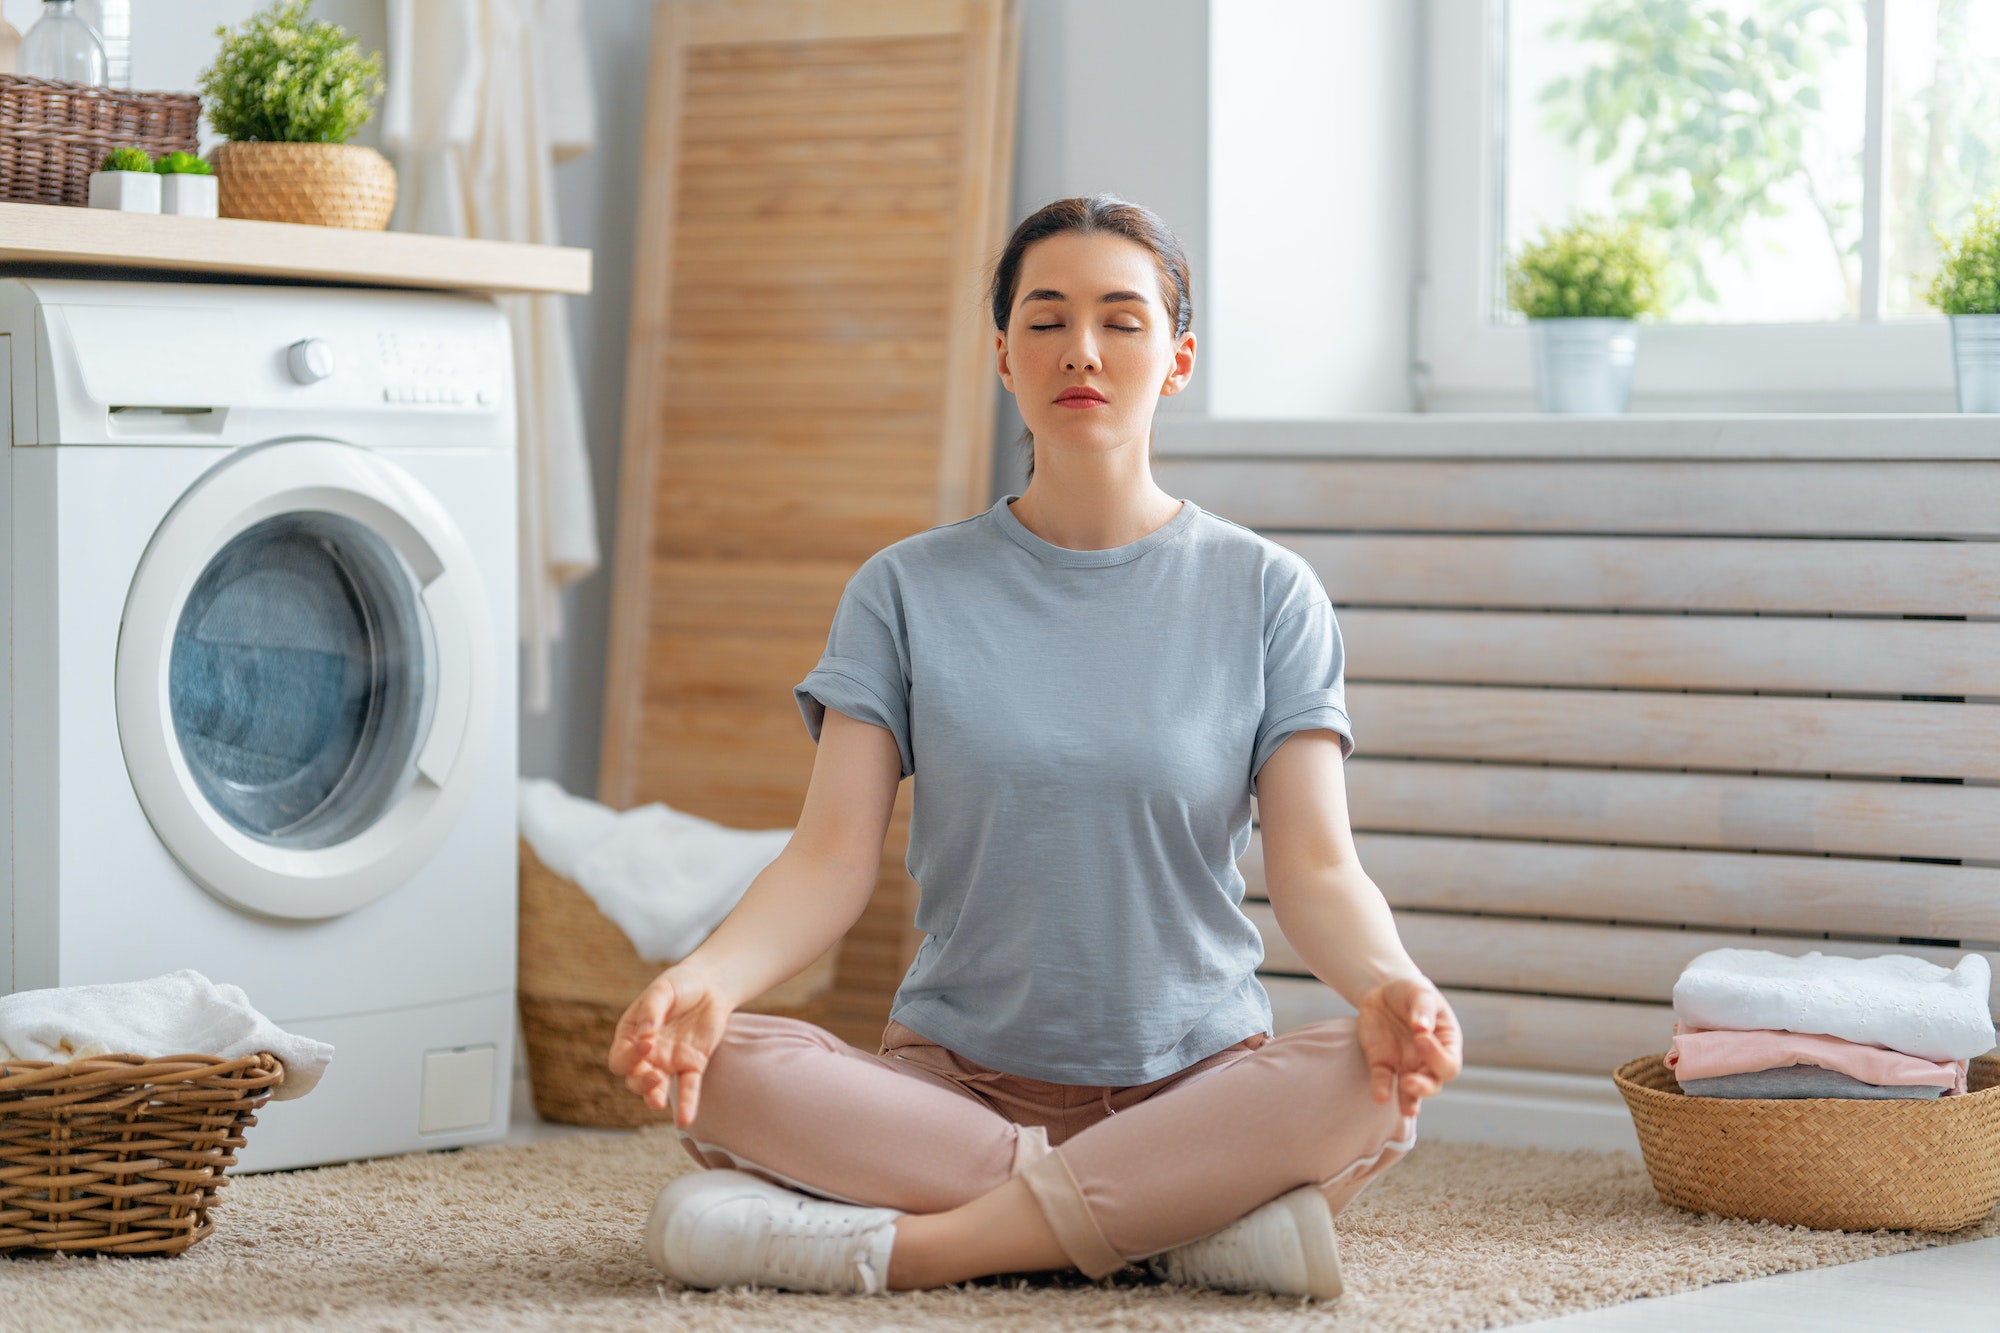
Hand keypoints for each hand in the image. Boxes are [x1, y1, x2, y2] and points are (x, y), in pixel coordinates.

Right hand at [607, 965, 734, 1127]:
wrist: (711, 985)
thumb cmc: (680, 985)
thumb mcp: (663, 989)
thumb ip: (652, 1008)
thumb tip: (645, 1031)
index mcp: (631, 1034)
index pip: (620, 1057)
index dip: (629, 1057)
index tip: (647, 1043)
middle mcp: (647, 1054)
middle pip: (633, 1078)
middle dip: (640, 1082)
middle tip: (655, 1075)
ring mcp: (669, 1062)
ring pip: (655, 1089)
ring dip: (654, 1096)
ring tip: (657, 1102)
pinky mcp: (693, 1065)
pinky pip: (688, 1089)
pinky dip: (686, 1104)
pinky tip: (685, 1121)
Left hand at [1355, 976, 1461, 1116]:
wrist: (1384, 992)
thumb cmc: (1411, 993)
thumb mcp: (1420, 993)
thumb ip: (1422, 1008)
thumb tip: (1422, 1027)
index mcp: (1445, 1043)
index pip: (1449, 1062)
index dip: (1438, 1057)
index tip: (1421, 1038)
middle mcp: (1427, 1059)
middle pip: (1434, 1083)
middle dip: (1424, 1087)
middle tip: (1409, 1081)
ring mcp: (1405, 1064)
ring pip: (1411, 1092)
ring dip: (1409, 1100)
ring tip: (1407, 1109)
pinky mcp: (1382, 1063)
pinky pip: (1383, 1081)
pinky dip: (1382, 1089)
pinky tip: (1380, 1096)